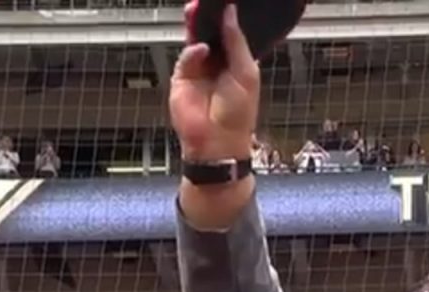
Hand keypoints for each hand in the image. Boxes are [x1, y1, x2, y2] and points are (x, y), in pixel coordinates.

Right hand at [170, 3, 259, 161]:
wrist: (218, 141)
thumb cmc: (238, 114)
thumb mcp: (246, 72)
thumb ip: (237, 42)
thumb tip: (231, 15)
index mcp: (237, 61)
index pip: (231, 32)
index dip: (228, 17)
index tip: (227, 3)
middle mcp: (217, 62)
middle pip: (211, 32)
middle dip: (209, 16)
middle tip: (207, 1)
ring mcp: (199, 69)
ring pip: (195, 39)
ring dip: (195, 24)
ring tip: (196, 8)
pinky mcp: (182, 78)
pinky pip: (186, 58)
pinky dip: (193, 52)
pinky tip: (201, 50)